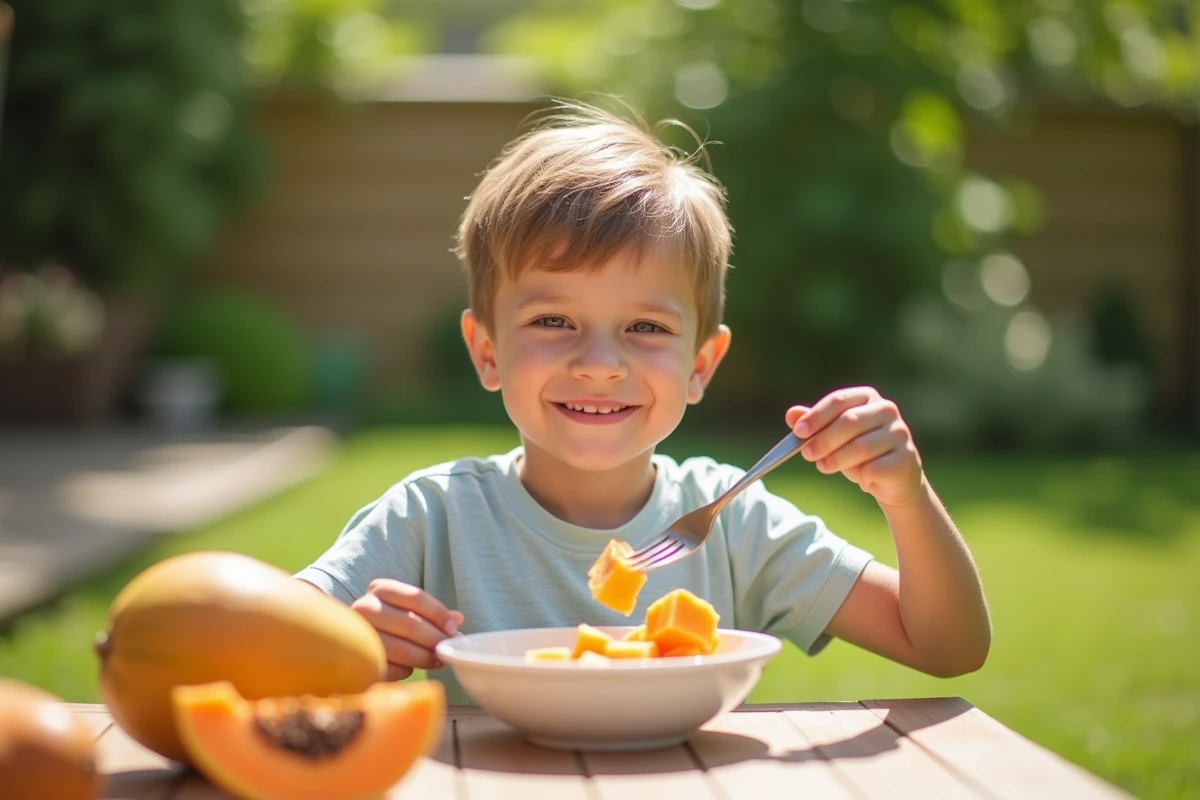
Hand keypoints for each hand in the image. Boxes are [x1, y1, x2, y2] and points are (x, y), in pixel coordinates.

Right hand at [351, 579, 464, 680]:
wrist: (348, 642)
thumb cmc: (388, 622)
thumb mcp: (407, 609)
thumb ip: (432, 613)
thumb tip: (458, 619)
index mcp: (380, 588)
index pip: (416, 597)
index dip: (440, 614)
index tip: (454, 629)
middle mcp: (364, 607)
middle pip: (411, 624)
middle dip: (435, 640)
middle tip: (447, 649)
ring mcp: (358, 635)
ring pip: (402, 649)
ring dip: (425, 658)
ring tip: (436, 660)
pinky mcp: (358, 661)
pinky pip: (392, 668)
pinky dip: (407, 670)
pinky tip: (411, 667)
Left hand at [787, 386, 923, 506]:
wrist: (892, 479)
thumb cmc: (859, 453)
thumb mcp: (833, 437)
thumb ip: (814, 424)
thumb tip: (791, 414)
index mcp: (867, 397)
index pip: (838, 400)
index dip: (816, 416)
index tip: (798, 432)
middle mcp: (887, 410)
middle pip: (849, 421)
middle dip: (823, 439)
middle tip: (807, 454)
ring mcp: (900, 433)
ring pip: (861, 446)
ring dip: (837, 459)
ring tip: (824, 467)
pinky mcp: (907, 458)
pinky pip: (875, 467)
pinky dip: (861, 475)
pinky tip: (861, 478)